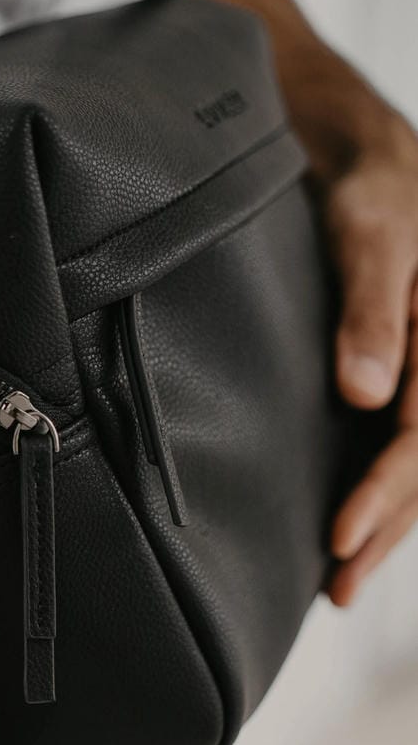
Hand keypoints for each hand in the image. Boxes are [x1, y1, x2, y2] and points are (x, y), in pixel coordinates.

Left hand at [325, 114, 417, 604]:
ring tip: (343, 584)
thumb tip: (365, 394)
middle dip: (386, 527)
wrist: (366, 156)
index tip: (341, 535)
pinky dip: (384, 491)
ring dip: (389, 524)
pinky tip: (358, 529)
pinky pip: (407, 444)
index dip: (388, 490)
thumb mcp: (371, 232)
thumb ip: (370, 305)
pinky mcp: (407, 378)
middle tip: (338, 588)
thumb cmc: (373, 187)